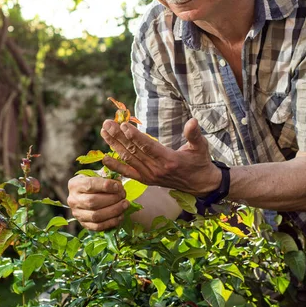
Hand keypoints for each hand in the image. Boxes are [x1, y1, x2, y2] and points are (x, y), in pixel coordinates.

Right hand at [67, 175, 128, 230]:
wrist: (87, 195)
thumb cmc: (95, 183)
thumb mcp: (98, 175)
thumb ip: (106, 176)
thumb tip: (118, 183)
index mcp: (75, 184)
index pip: (90, 185)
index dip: (106, 186)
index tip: (119, 186)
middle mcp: (73, 200)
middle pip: (93, 201)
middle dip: (112, 199)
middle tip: (123, 195)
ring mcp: (77, 214)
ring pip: (96, 215)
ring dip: (114, 211)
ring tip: (125, 204)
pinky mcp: (84, 224)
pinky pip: (98, 226)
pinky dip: (111, 222)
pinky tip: (121, 216)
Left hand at [100, 117, 220, 195]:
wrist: (200, 185)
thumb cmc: (200, 162)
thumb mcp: (201, 147)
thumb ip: (195, 134)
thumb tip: (192, 121)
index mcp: (169, 160)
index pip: (148, 146)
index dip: (134, 136)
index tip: (122, 125)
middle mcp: (156, 169)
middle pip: (134, 151)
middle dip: (118, 136)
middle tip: (107, 123)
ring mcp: (149, 176)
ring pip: (128, 159)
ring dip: (114, 145)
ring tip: (104, 132)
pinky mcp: (146, 180)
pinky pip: (128, 173)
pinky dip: (116, 166)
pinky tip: (104, 159)